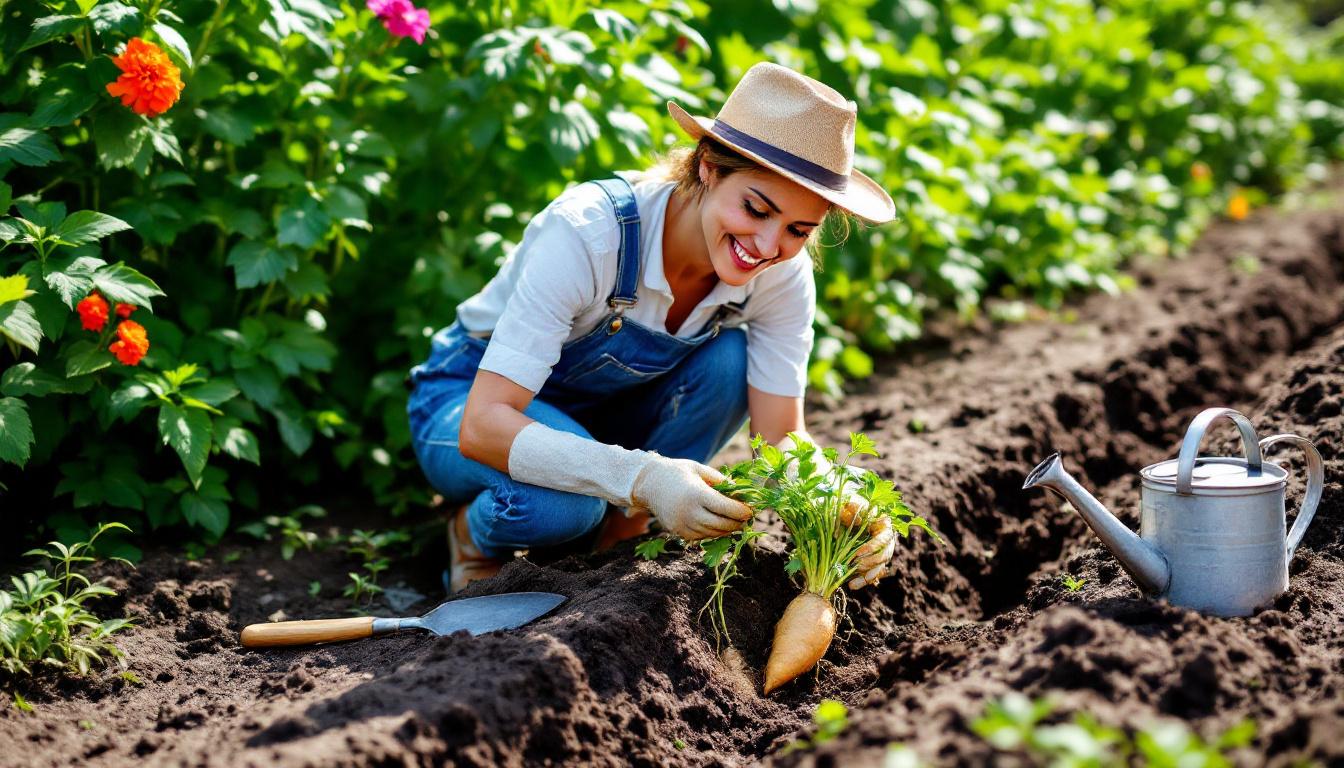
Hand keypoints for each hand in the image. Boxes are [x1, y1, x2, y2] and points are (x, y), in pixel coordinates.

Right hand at [630, 456, 752, 540]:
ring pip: (713, 533)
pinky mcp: (679, 533)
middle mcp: (689, 512)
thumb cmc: (677, 472)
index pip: (726, 508)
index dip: (742, 511)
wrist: (648, 484)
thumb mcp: (700, 470)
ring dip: (727, 529)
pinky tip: (719, 524)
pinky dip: (713, 532)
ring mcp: (683, 525)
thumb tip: (742, 491)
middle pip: (722, 524)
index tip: (751, 510)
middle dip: (738, 523)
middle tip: (747, 518)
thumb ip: (721, 481)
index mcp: (696, 494)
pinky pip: (702, 537)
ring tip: (736, 521)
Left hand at [839, 495, 894, 589]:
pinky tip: (851, 586)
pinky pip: (871, 574)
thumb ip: (852, 507)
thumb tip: (857, 517)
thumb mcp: (849, 503)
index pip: (884, 537)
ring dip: (867, 575)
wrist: (843, 513)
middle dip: (871, 562)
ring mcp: (880, 551)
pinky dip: (862, 580)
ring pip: (879, 567)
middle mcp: (885, 539)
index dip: (873, 546)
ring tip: (852, 583)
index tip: (858, 553)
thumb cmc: (848, 506)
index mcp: (883, 524)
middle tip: (855, 566)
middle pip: (885, 555)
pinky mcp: (872, 561)